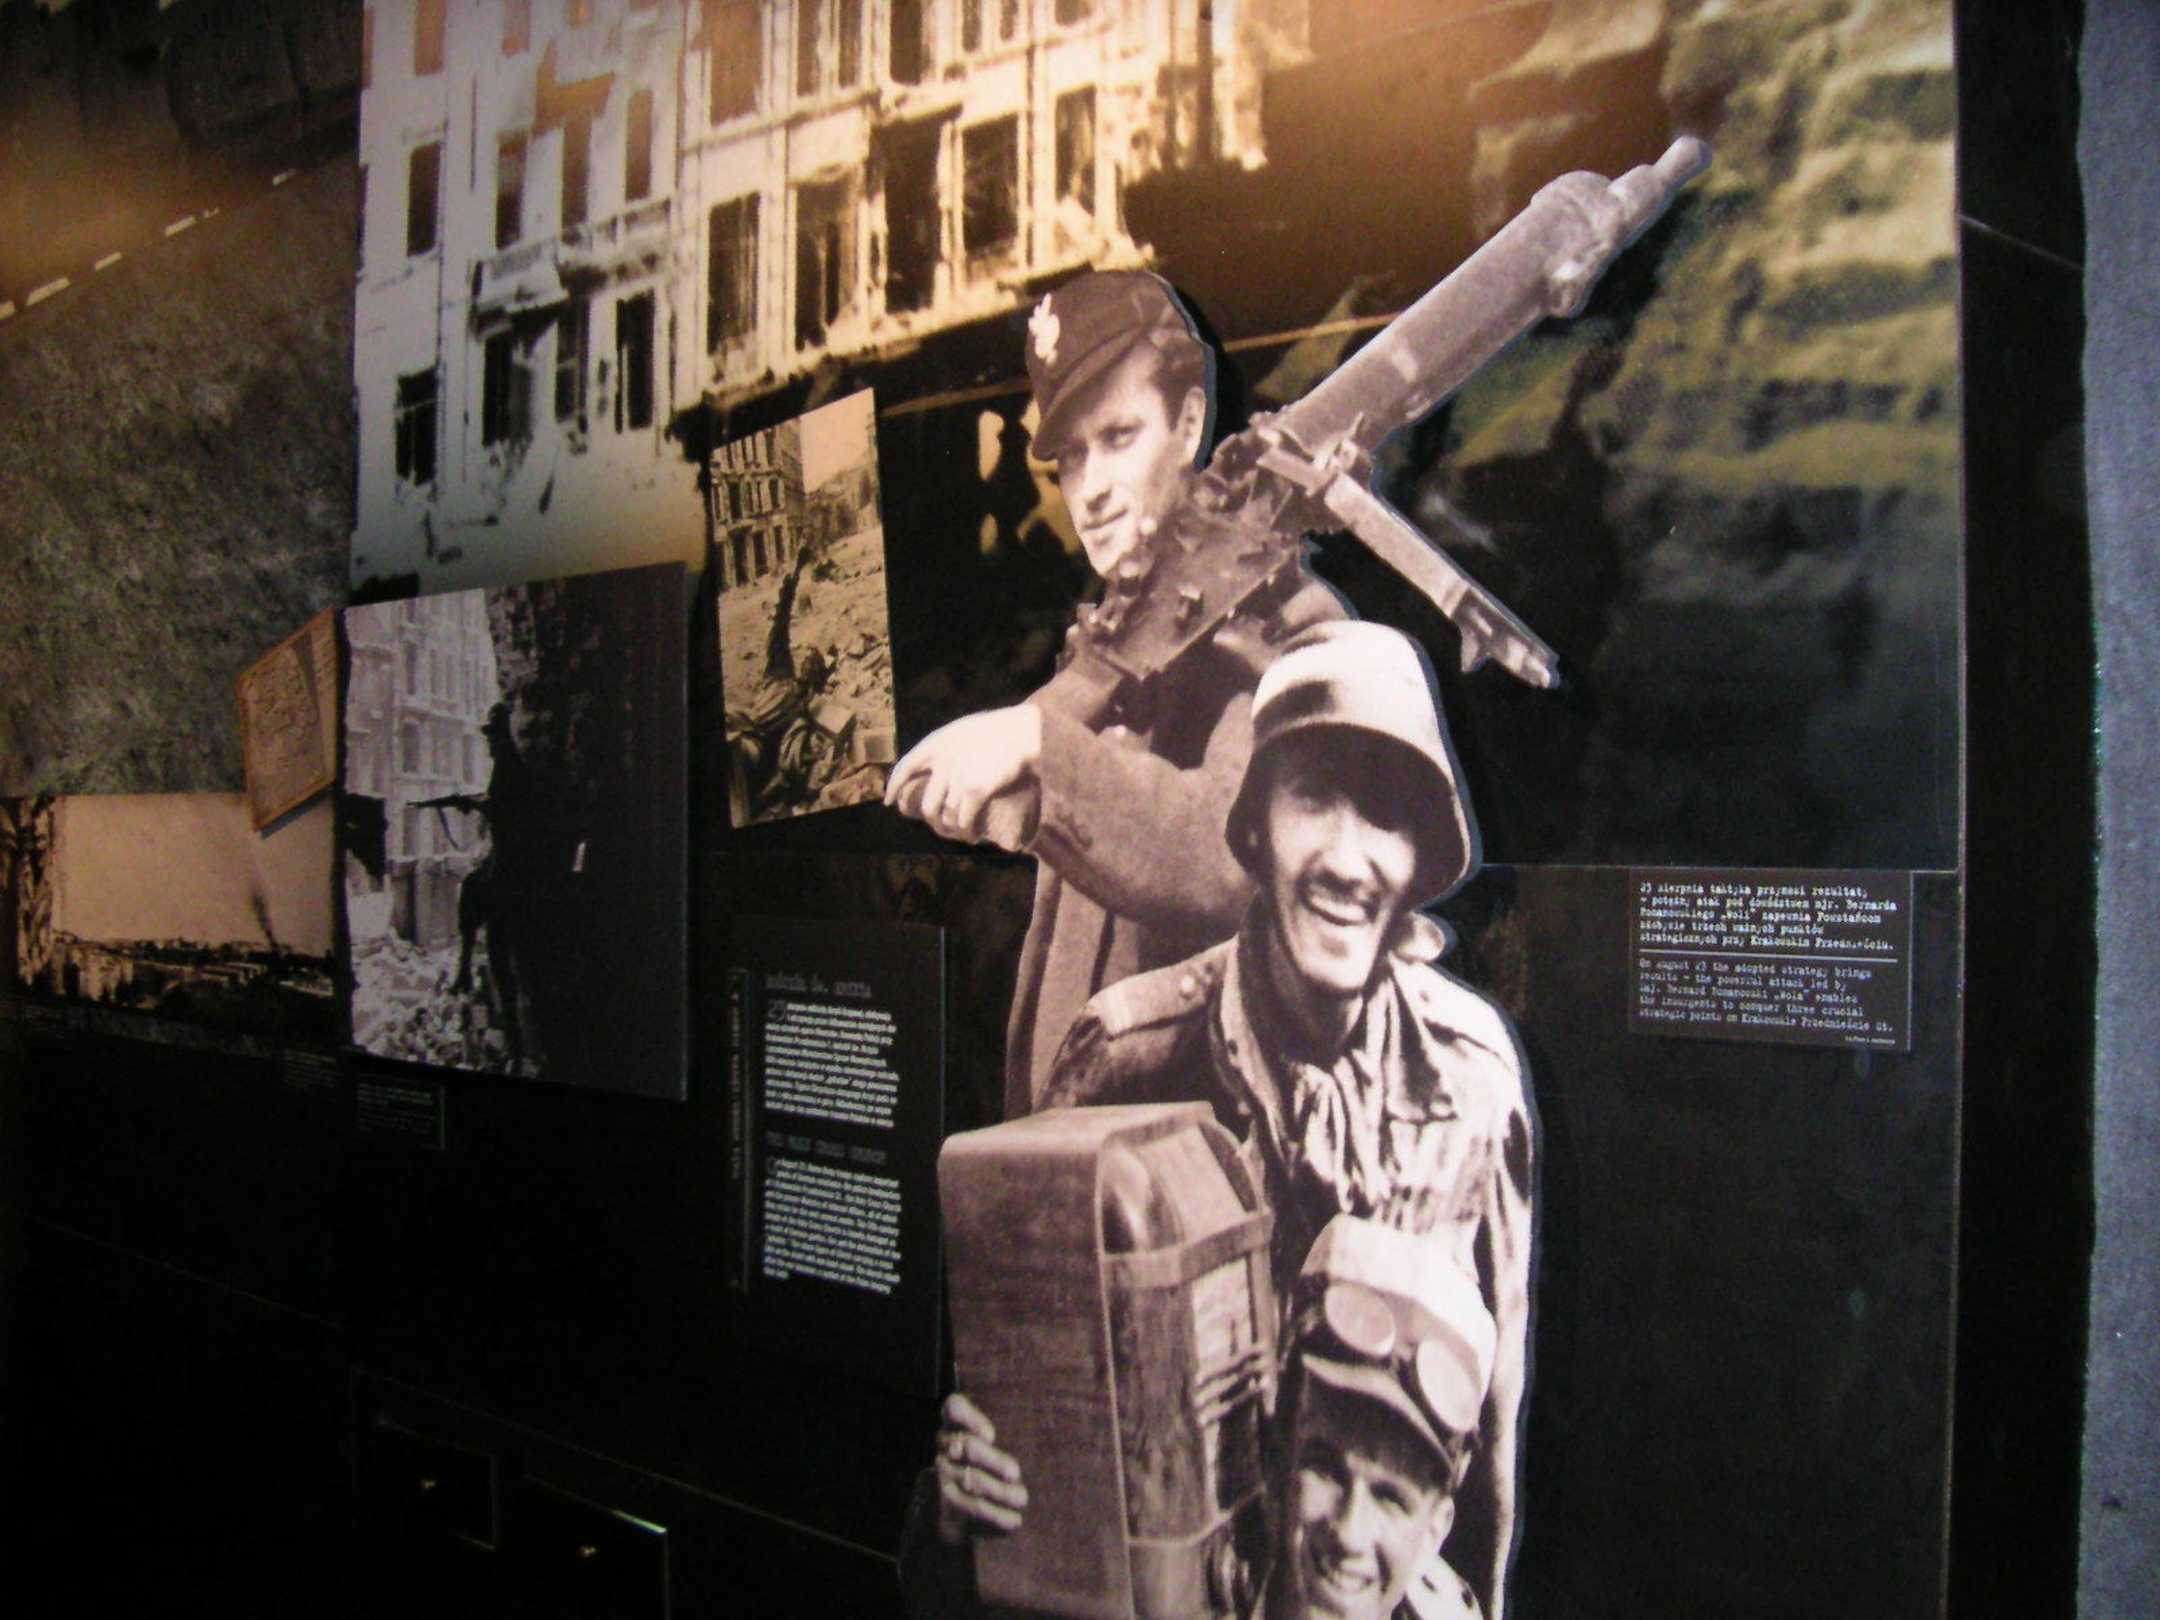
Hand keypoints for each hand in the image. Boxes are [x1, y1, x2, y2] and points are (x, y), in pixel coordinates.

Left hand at [886, 706, 1042, 849]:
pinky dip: (968, 831)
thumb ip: (948, 748)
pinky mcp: (975, 790)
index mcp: (936, 743)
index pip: (905, 768)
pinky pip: (964, 819)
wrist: (1023, 731)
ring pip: (946, 816)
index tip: (890, 802)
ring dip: (954, 830)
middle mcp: (942, 762)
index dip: (895, 787)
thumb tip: (940, 771)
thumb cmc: (1000, 728)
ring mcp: (957, 777)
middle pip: (927, 804)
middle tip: (942, 827)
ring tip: (963, 833)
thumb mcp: (963, 729)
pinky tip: (974, 835)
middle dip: (933, 821)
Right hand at [934, 1392, 1028, 1543]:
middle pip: (967, 1446)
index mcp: (957, 1421)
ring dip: (999, 1491)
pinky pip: (972, 1508)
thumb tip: (1004, 1456)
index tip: (991, 1436)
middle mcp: (947, 1444)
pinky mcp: (949, 1501)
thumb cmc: (994, 1457)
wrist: (966, 1499)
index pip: (955, 1407)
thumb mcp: (999, 1441)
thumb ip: (1002, 1438)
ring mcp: (945, 1472)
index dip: (970, 1418)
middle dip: (993, 1460)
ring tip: (1021, 1497)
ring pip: (971, 1479)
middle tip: (1015, 1473)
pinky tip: (1014, 1520)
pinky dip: (996, 1515)